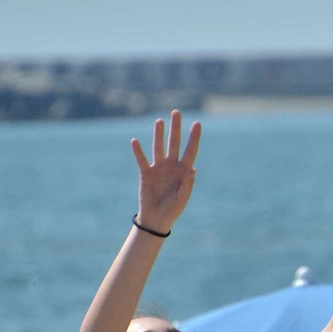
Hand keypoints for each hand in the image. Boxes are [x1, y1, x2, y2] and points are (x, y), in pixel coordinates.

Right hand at [130, 110, 200, 232]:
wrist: (157, 219)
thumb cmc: (173, 209)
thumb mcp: (182, 198)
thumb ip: (187, 185)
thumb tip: (192, 169)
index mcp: (183, 170)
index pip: (190, 150)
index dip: (194, 137)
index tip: (197, 123)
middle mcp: (171, 166)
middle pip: (174, 143)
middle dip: (175, 128)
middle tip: (176, 112)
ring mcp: (158, 168)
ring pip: (158, 147)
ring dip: (158, 134)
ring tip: (159, 121)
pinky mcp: (146, 174)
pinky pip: (141, 160)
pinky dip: (138, 151)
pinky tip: (135, 141)